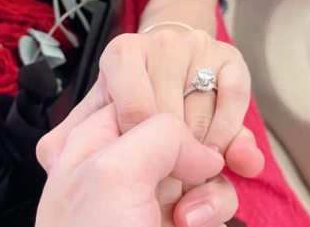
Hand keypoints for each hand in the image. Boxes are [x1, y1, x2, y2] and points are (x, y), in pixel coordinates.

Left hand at [36, 104, 236, 226]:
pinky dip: (217, 206)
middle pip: (177, 130)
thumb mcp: (111, 172)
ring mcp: (151, 197)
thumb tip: (200, 150)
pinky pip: (213, 198)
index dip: (171, 100)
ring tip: (190, 216)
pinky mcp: (180, 221)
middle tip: (218, 156)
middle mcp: (121, 165)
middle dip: (204, 142)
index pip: (138, 96)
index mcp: (91, 143)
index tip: (196, 109)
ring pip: (201, 164)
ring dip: (210, 184)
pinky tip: (198, 224)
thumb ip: (159, 135)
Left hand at [41, 29, 263, 176]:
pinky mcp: (230, 61)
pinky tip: (225, 160)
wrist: (171, 73)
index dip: (142, 153)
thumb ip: (69, 137)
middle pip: (173, 119)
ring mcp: (196, 48)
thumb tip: (51, 155)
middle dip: (170, 165)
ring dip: (203, 164)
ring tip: (187, 183)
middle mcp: (159, 44)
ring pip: (205, 118)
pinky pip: (235, 103)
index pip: (137, 114)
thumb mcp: (91, 121)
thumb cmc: (128, 107)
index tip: (142, 174)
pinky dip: (233, 139)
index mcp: (121, 55)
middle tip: (163, 187)